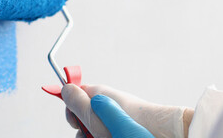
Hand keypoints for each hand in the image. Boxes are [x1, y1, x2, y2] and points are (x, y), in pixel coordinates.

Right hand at [62, 84, 192, 137]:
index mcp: (98, 94)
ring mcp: (114, 118)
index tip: (74, 119)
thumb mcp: (93, 112)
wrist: (158, 132)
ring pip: (91, 129)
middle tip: (91, 132)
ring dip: (91, 136)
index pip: (75, 96)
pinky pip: (104, 134)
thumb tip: (64, 88)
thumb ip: (75, 101)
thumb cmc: (128, 122)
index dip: (71, 108)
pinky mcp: (121, 128)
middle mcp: (105, 105)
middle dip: (81, 127)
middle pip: (81, 116)